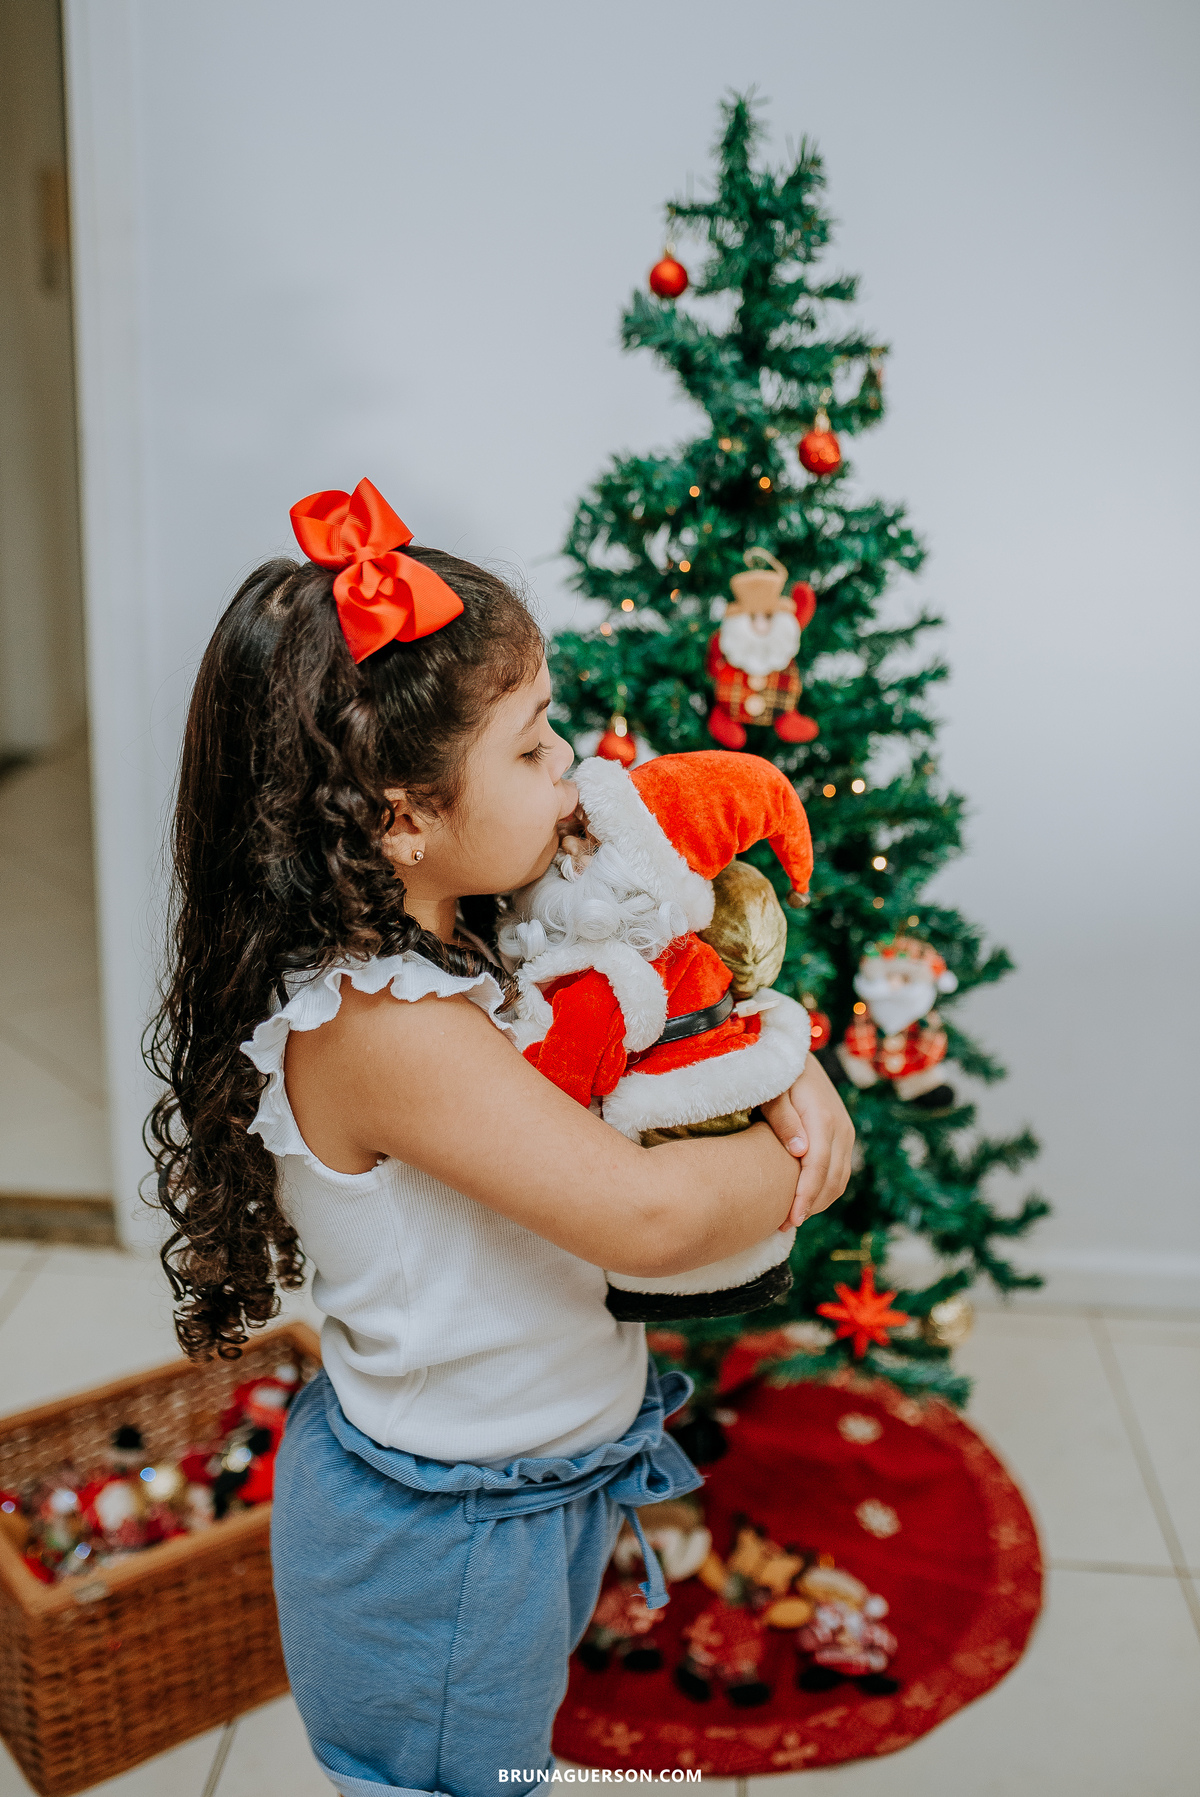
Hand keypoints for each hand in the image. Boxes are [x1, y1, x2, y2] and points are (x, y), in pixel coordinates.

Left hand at [761, 1055, 853, 1227]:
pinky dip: (825, 1190)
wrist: (798, 1058)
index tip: (789, 1220)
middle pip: (832, 1180)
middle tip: (782, 1225)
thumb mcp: (772, 1092)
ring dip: (818, 1202)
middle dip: (810, 1206)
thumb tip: (800, 1152)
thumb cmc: (777, 1075)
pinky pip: (840, 1171)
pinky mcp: (844, 1137)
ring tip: (791, 1217)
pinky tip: (804, 1199)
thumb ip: (783, 1119)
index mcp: (823, 1117)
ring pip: (840, 1179)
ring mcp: (846, 1133)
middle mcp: (841, 1128)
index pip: (818, 1167)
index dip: (805, 1196)